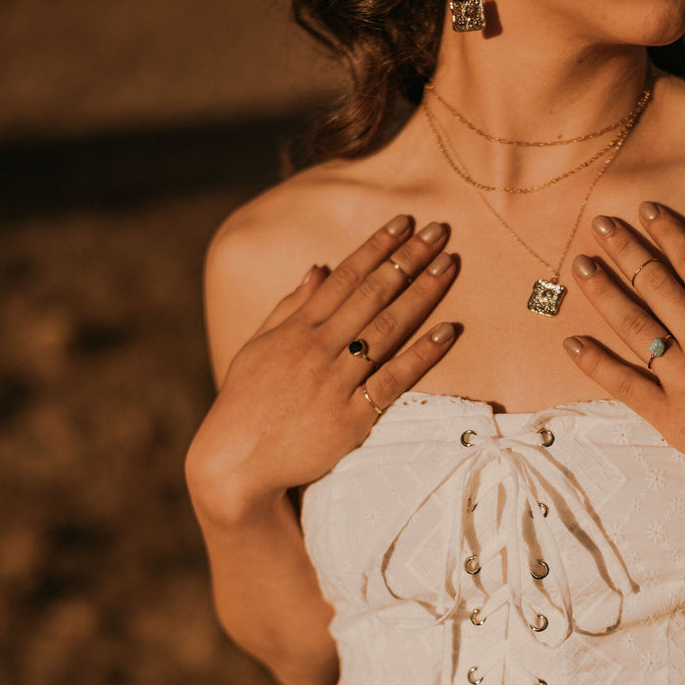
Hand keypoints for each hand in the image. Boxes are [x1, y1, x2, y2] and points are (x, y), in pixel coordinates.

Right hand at [186, 216, 458, 519]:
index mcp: (295, 329)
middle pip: (371, 294)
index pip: (344, 277)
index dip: (376, 247)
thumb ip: (289, 307)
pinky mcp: (351, 418)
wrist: (235, 463)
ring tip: (449, 265)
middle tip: (438, 230)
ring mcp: (335, 383)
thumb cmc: (247, 403)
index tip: (403, 221)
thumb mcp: (258, 348)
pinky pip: (393, 380)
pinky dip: (422, 354)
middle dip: (407, 259)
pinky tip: (448, 330)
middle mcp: (317, 349)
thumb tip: (319, 267)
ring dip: (421, 294)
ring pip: (386, 329)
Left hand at [564, 202, 684, 511]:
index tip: (645, 209)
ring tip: (580, 265)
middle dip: (626, 250)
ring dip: (605, 292)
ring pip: (635, 325)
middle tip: (599, 223)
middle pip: (656, 284)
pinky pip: (625, 384)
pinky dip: (596, 363)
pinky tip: (572, 342)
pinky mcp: (670, 414)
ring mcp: (683, 377)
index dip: (668, 233)